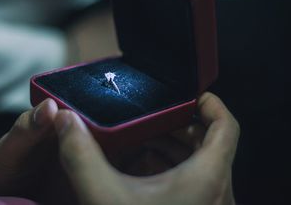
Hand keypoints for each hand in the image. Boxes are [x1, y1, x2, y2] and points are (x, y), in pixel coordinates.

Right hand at [0, 92, 238, 204]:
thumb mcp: (102, 196)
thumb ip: (80, 154)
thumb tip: (64, 120)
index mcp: (207, 178)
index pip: (226, 126)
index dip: (211, 103)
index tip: (192, 94)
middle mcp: (217, 191)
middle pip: (211, 142)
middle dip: (181, 125)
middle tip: (155, 116)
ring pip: (203, 163)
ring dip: (176, 147)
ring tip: (146, 139)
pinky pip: (195, 182)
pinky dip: (174, 169)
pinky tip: (145, 169)